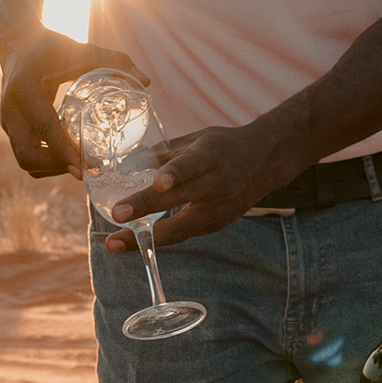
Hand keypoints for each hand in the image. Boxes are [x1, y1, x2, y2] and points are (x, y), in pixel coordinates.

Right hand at [0, 29, 147, 179]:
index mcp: (25, 88)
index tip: (83, 168)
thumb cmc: (50, 46)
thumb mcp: (79, 48)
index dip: (64, 151)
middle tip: (86, 170)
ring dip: (52, 169)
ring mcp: (7, 122)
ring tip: (81, 166)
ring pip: (26, 162)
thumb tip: (146, 81)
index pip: (44, 127)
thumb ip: (111, 61)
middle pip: (27, 156)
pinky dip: (47, 163)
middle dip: (57, 168)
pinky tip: (70, 158)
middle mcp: (11, 110)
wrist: (15, 43)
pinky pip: (26, 156)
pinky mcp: (10, 129)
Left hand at [96, 124, 282, 248]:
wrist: (266, 162)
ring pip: (181, 228)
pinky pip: (184, 233)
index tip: (156, 184)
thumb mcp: (197, 139)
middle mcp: (217, 183)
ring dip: (147, 237)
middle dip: (146, 209)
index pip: (191, 166)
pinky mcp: (218, 224)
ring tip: (115, 243)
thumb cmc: (224, 146)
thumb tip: (126, 165)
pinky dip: (159, 237)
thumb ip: (165, 153)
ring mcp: (220, 208)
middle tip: (117, 215)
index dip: (174, 174)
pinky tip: (134, 240)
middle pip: (180, 199)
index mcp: (211, 155)